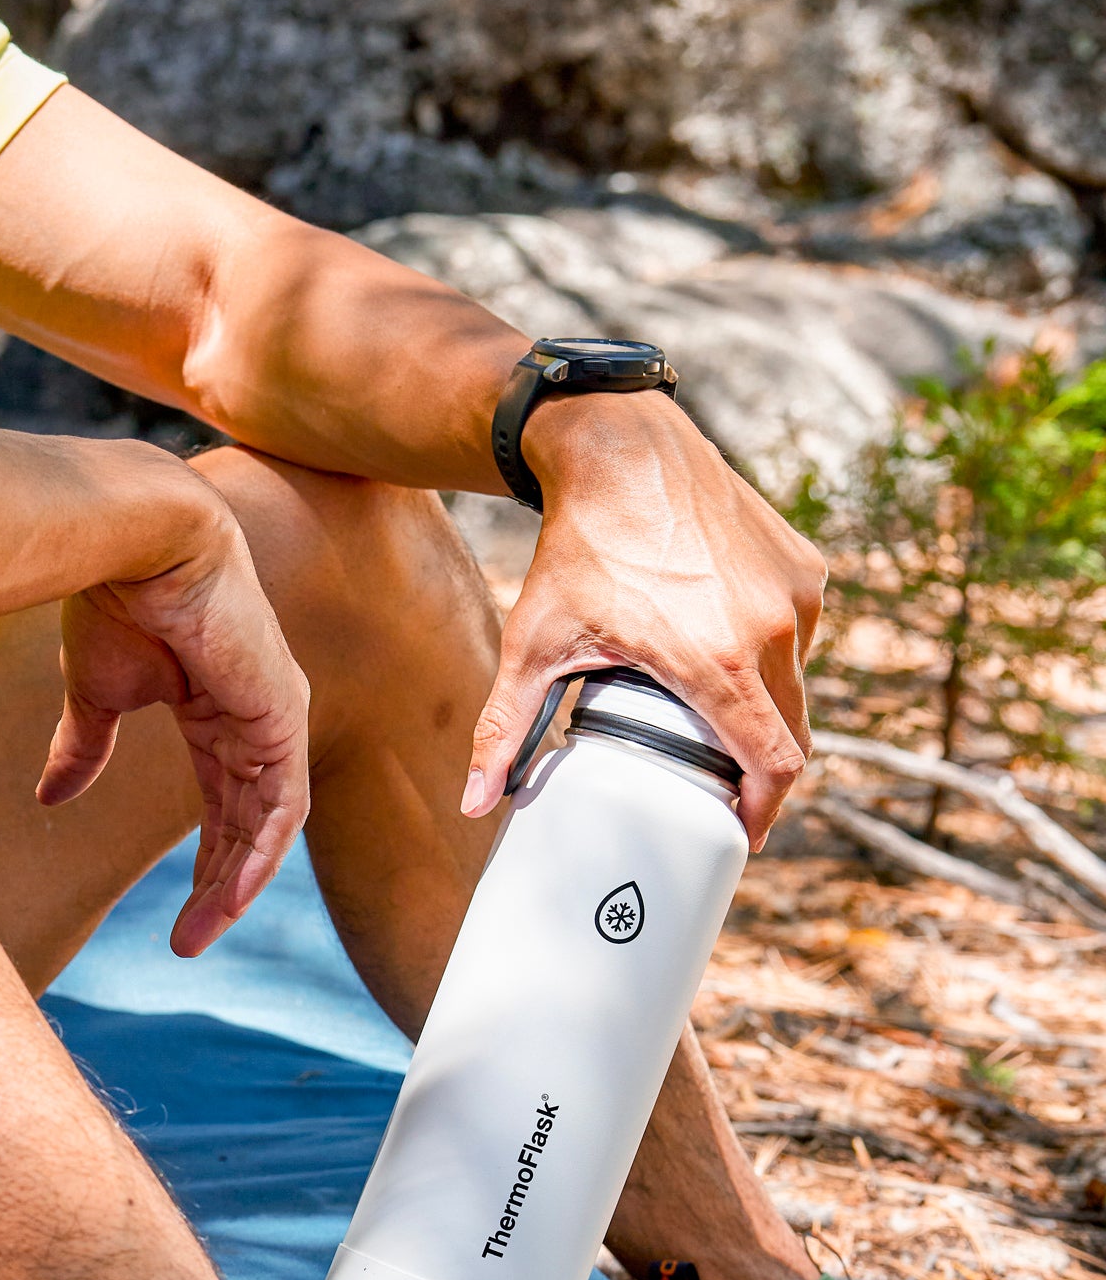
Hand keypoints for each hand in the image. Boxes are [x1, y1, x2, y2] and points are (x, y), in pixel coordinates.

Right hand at [37, 501, 310, 956]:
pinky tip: (232, 893)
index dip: (204, 862)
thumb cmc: (115, 599)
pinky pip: (284, 803)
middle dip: (219, 885)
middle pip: (248, 821)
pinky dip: (261, 852)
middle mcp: (253, 715)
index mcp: (214, 708)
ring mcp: (275, 714)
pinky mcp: (283, 712)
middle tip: (188, 942)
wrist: (136, 543)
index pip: (223, 802)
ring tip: (201, 932)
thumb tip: (52, 800)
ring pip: (270, 822)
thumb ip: (85, 748)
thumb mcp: (95, 694)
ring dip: (239, 882)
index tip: (175, 923)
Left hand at [464, 392, 827, 848]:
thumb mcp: (534, 641)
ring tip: (714, 710)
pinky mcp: (804, 565)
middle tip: (721, 783)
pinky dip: (772, 650)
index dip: (764, 810)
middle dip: (761, 767)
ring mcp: (796, 594)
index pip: (773, 765)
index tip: (740, 831)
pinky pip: (800, 630)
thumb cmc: (576, 547)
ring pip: (796, 680)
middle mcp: (772, 630)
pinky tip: (726, 644)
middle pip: (791, 731)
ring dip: (765, 703)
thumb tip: (476, 805)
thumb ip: (506, 728)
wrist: (619, 448)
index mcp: (716, 662)